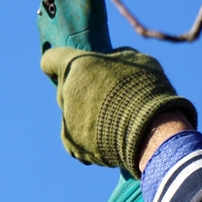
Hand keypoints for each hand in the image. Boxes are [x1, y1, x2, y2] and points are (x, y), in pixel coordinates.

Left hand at [40, 47, 196, 176]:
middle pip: (66, 88)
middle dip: (82, 91)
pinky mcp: (72, 144)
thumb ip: (116, 58)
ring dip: (87, 116)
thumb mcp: (138, 60)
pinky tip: (107, 139)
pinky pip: (74, 138)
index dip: (57, 63)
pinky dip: (87, 139)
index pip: (50, 60)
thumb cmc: (147, 91)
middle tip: (108, 97)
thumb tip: (112, 59)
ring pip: (72, 114)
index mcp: (78, 66)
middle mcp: (67, 91)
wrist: (151, 132)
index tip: (68, 69)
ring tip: (115, 121)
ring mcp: (67, 119)